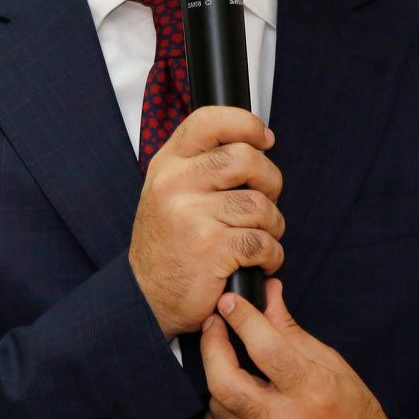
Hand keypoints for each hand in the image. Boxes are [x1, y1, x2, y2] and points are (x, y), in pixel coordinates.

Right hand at [128, 106, 284, 340]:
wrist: (145, 297)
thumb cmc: (168, 244)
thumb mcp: (169, 191)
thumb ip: (200, 164)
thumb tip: (256, 143)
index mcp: (167, 164)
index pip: (210, 121)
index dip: (246, 124)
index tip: (264, 139)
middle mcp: (176, 184)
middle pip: (246, 159)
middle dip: (270, 181)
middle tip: (266, 199)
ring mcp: (192, 215)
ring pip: (260, 204)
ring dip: (273, 225)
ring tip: (261, 237)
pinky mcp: (211, 248)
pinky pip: (262, 242)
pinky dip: (271, 255)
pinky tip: (260, 261)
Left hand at [197, 279, 407, 418]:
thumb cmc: (352, 413)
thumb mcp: (332, 365)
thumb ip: (291, 331)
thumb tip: (267, 294)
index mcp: (313, 390)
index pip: (266, 348)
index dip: (242, 319)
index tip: (230, 302)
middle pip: (226, 382)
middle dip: (212, 346)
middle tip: (214, 327)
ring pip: (217, 407)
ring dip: (216, 378)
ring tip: (228, 365)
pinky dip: (213, 415)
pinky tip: (227, 402)